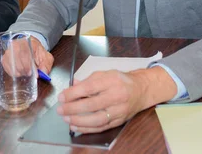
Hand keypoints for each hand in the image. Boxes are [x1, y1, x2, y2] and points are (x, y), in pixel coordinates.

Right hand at [0, 36, 53, 77]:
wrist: (30, 46)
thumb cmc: (37, 52)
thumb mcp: (46, 57)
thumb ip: (46, 65)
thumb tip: (43, 73)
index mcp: (27, 42)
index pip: (24, 52)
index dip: (27, 64)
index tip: (31, 72)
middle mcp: (16, 44)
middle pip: (15, 57)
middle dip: (22, 68)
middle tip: (28, 74)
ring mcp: (9, 50)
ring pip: (9, 62)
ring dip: (16, 71)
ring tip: (23, 73)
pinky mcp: (5, 57)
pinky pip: (5, 65)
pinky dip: (11, 71)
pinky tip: (17, 73)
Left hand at [57, 67, 176, 133]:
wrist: (141, 90)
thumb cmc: (120, 80)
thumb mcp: (105, 73)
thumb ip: (88, 80)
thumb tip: (72, 86)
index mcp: (111, 81)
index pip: (89, 88)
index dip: (73, 93)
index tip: (61, 96)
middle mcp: (116, 96)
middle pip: (92, 105)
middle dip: (73, 108)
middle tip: (60, 109)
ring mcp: (119, 110)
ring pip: (97, 119)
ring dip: (79, 121)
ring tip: (66, 119)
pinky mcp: (119, 121)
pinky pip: (101, 127)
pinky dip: (87, 128)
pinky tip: (76, 126)